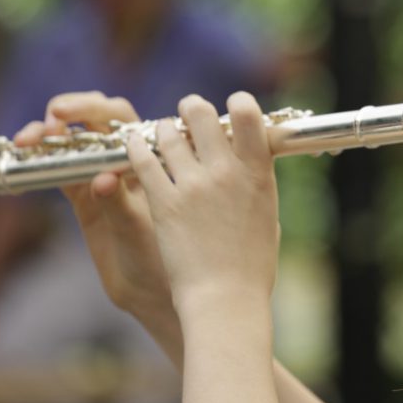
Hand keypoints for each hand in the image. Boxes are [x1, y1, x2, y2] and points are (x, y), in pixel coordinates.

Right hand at [14, 92, 181, 361]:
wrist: (158, 296)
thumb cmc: (167, 261)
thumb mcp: (143, 233)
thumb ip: (121, 205)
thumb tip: (103, 180)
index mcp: (152, 159)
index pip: (123, 119)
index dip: (96, 108)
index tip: (70, 111)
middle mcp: (129, 163)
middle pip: (97, 122)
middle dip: (72, 111)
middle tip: (50, 117)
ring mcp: (105, 179)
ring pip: (75, 144)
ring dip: (50, 135)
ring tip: (29, 139)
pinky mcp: (85, 201)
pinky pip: (62, 172)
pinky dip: (43, 161)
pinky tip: (26, 157)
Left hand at [127, 92, 280, 317]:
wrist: (226, 299)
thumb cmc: (252, 266)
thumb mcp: (268, 215)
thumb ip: (257, 184)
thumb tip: (252, 165)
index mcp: (258, 172)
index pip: (248, 114)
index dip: (238, 103)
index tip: (230, 108)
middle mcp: (226, 171)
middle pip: (202, 114)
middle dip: (191, 108)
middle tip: (186, 112)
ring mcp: (193, 185)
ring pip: (168, 133)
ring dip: (163, 129)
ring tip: (161, 134)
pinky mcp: (163, 202)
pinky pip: (143, 160)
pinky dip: (136, 149)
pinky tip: (133, 147)